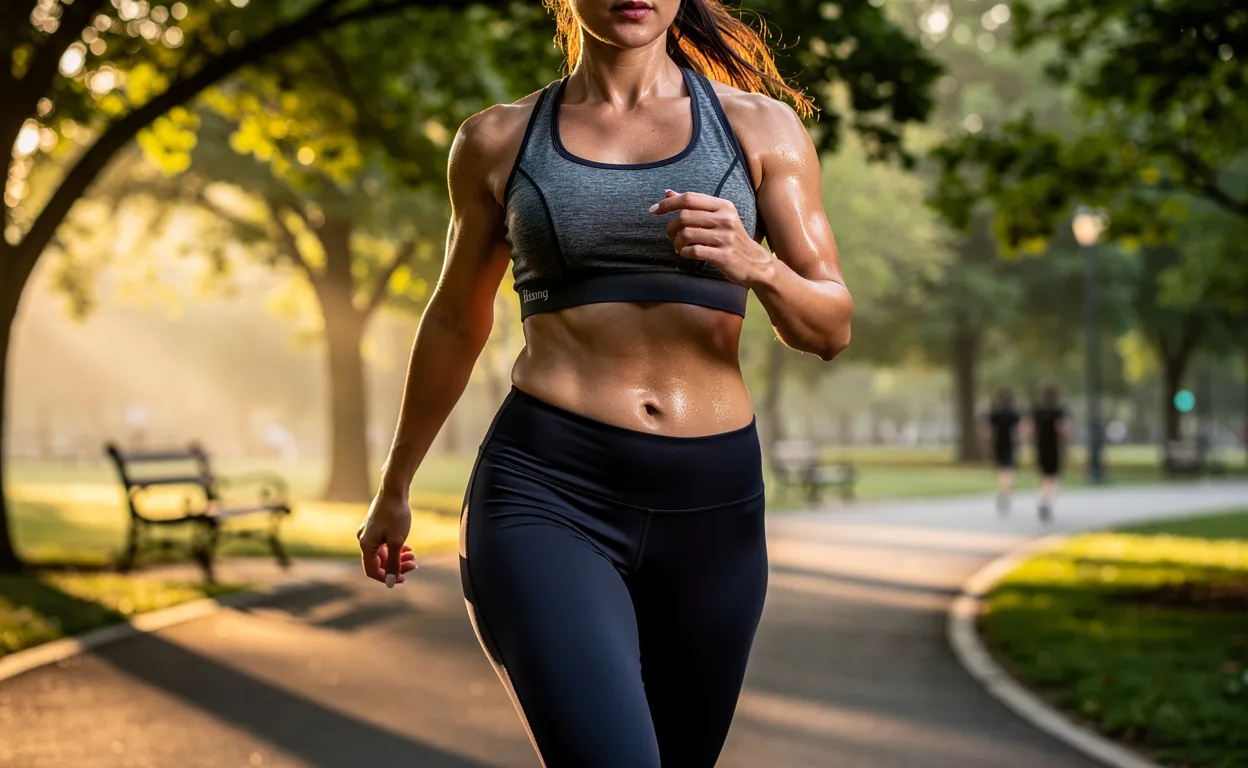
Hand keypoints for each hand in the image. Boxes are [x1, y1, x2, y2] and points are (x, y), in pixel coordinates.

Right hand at [356, 492, 417, 587]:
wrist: (394, 490)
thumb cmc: (396, 515)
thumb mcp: (397, 542)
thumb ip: (394, 563)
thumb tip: (391, 584)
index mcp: (366, 545)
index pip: (373, 571)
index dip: (388, 577)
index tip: (404, 578)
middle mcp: (364, 540)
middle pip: (379, 562)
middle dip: (396, 566)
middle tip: (414, 564)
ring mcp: (369, 533)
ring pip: (383, 553)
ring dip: (398, 557)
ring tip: (413, 555)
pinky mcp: (375, 527)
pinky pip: (384, 544)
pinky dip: (395, 548)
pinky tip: (408, 547)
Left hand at [649, 189, 773, 284]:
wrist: (754, 262)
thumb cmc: (730, 238)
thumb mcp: (717, 218)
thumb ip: (693, 206)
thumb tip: (667, 193)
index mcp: (723, 206)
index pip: (690, 198)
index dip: (668, 203)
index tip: (654, 210)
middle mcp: (726, 218)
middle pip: (685, 216)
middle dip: (671, 226)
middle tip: (670, 234)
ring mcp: (726, 237)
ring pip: (687, 234)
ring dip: (676, 242)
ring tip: (678, 246)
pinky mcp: (724, 255)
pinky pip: (694, 251)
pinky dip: (684, 252)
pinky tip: (686, 253)